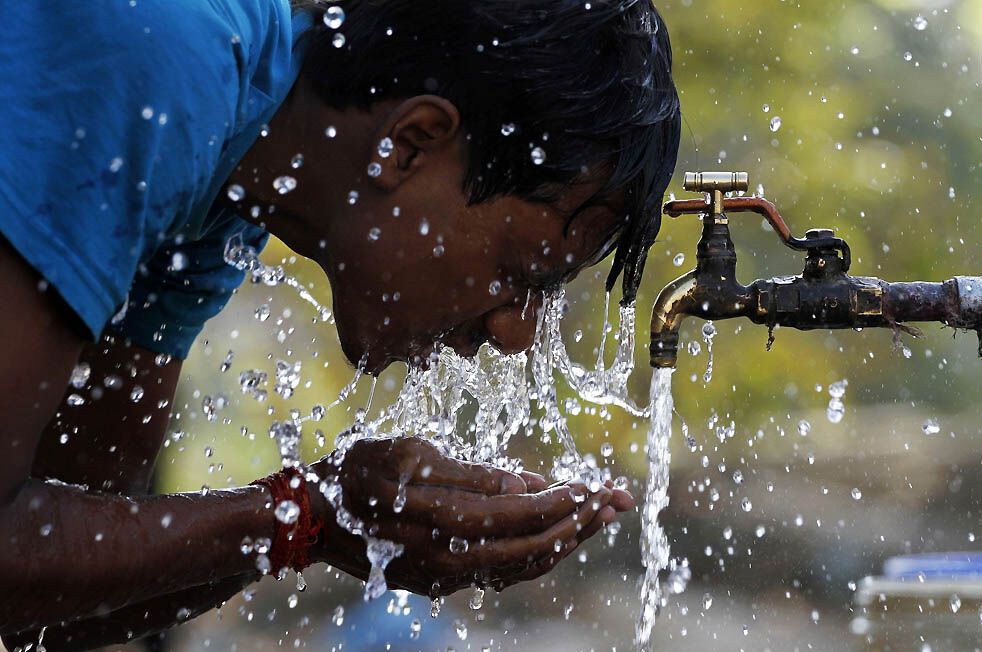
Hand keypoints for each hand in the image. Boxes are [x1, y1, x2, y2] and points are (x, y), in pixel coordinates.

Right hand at [308, 437, 633, 595]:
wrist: (311, 517)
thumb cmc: (360, 471)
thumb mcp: (412, 454)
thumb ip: (473, 474)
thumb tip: (528, 484)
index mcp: (441, 522)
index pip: (520, 516)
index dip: (563, 503)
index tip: (597, 485)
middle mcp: (448, 561)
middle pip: (531, 548)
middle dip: (581, 524)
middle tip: (619, 502)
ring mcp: (444, 579)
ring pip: (521, 568)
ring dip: (566, 542)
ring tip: (601, 518)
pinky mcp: (440, 583)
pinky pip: (501, 575)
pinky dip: (535, 555)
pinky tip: (558, 536)